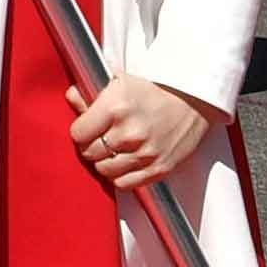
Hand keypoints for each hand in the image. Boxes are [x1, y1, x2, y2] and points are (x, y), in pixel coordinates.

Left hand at [66, 76, 219, 191]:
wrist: (194, 101)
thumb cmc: (156, 90)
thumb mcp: (121, 82)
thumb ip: (92, 94)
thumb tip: (72, 97)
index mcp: (116, 107)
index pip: (78, 134)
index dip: (80, 131)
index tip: (86, 128)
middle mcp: (129, 132)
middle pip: (89, 153)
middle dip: (91, 146)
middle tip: (101, 138)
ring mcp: (144, 153)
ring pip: (104, 170)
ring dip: (106, 161)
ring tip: (114, 150)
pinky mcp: (158, 168)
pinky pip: (124, 184)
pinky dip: (121, 176)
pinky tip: (126, 162)